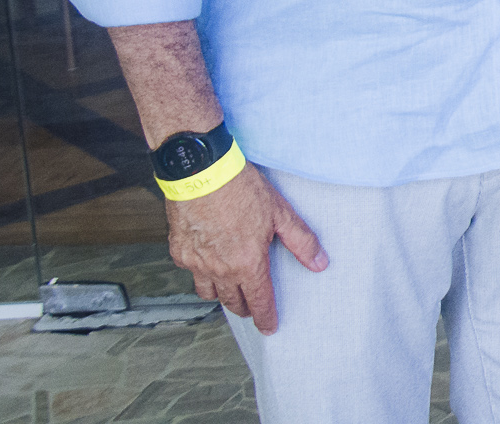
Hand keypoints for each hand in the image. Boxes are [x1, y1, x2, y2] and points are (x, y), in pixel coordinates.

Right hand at [165, 166, 326, 333]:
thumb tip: (320, 263)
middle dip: (244, 308)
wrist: (201, 172)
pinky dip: (202, 272)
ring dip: (221, 294)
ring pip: (208, 292)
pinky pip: (192, 272)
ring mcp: (196, 262)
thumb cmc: (241, 189)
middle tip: (252, 307)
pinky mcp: (179, 251)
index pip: (259, 301)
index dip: (265, 317)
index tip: (269, 327)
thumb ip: (301, 241)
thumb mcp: (280, 213)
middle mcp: (220, 269)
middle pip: (232, 302)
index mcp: (247, 263)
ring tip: (231, 287)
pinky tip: (210, 261)